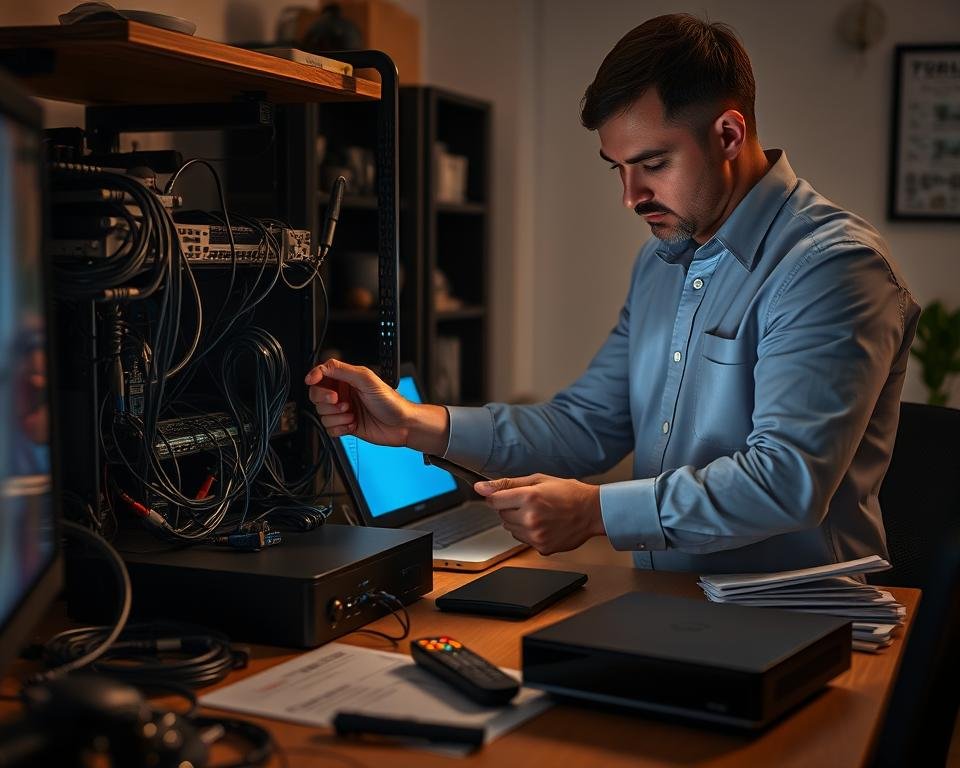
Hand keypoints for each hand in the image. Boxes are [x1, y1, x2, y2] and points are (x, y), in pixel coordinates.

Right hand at [305, 359, 411, 445]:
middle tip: (340, 401)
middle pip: (316, 395)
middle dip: (326, 400)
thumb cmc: (391, 401)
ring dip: (337, 416)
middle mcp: (343, 394)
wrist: (402, 425)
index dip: (314, 378)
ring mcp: (343, 410)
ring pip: (322, 414)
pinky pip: (329, 428)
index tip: (311, 381)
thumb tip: (320, 368)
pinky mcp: (345, 425)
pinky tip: (353, 424)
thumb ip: (342, 370)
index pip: (321, 375)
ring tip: (353, 414)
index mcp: (347, 379)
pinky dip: (340, 428)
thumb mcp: (366, 379)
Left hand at [475, 474, 605, 554]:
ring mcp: (536, 535)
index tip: (506, 495)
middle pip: (501, 515)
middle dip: (511, 508)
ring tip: (539, 513)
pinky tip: (544, 525)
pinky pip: (522, 539)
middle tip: (531, 503)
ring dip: (518, 521)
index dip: (499, 497)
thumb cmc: (568, 493)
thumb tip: (481, 487)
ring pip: (510, 529)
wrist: (592, 511)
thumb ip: (507, 484)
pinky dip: (528, 533)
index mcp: (528, 498)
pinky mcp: (541, 547)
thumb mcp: (538, 480)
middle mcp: (530, 518)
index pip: (494, 500)